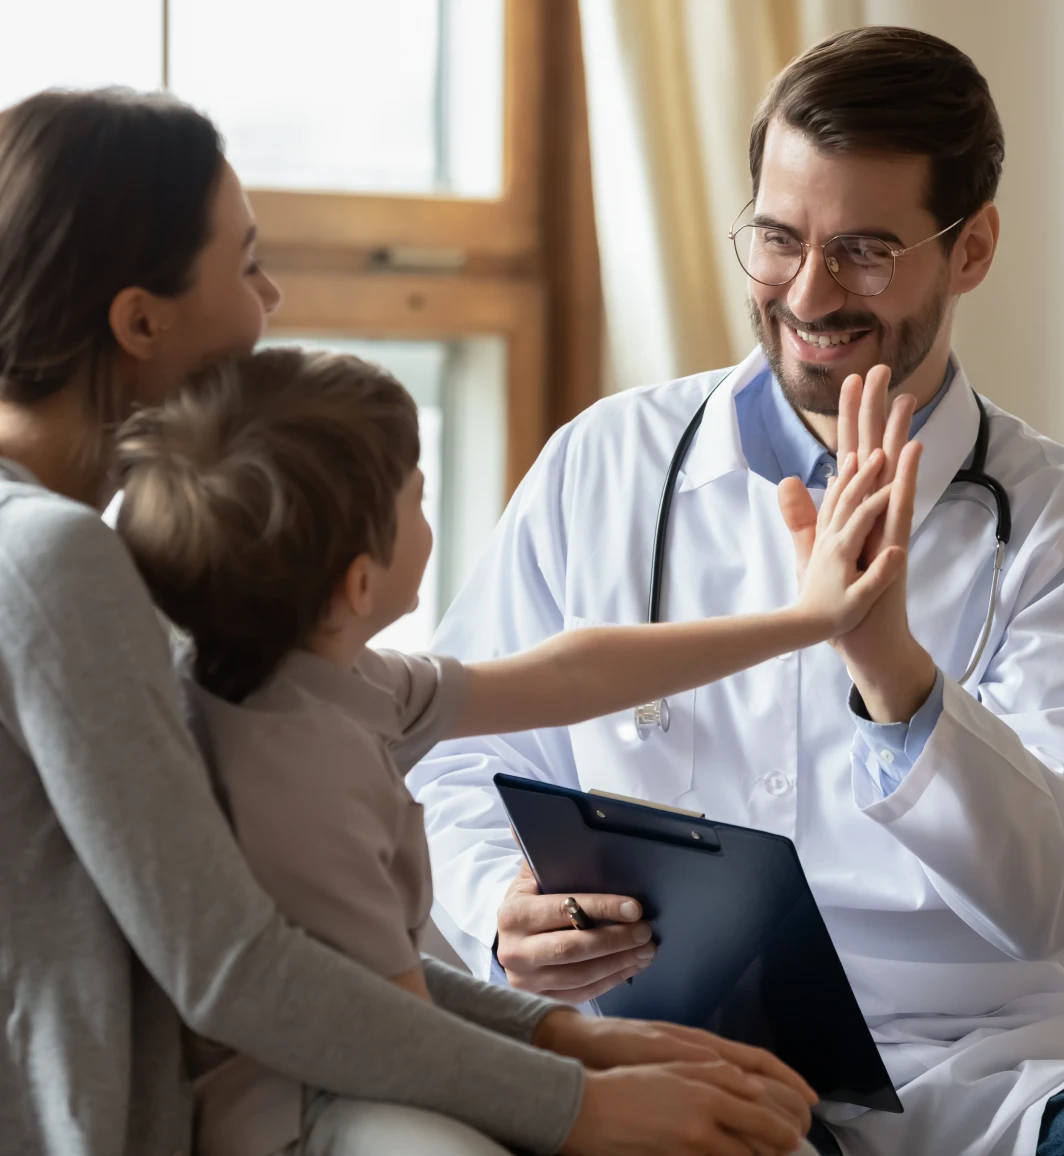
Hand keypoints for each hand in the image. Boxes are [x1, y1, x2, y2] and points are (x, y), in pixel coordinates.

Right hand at [496, 862, 655, 1000]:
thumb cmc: (527, 903)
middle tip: (646, 930)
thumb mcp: (528, 878)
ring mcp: (527, 981)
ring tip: (647, 949)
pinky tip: (632, 965)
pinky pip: (582, 993)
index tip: (635, 907)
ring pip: (581, 975)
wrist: (507, 941)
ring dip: (619, 962)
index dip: (601, 908)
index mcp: (513, 914)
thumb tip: (525, 823)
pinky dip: (611, 979)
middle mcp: (515, 951)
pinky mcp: (540, 999)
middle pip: (573, 948)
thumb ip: (538, 855)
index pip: (563, 909)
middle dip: (616, 940)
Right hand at [561, 1063, 807, 1155]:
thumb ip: (717, 1075)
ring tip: (760, 1155)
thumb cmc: (633, 1081)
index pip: (759, 1117)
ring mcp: (690, 1150)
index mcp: (707, 1094)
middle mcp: (704, 1125)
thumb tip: (755, 1088)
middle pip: (754, 1147)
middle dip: (773, 1152)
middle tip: (784, 1151)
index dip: (781, 1131)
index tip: (794, 1137)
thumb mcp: (676, 1066)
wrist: (592, 1110)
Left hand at [779, 365, 935, 721]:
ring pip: (893, 469)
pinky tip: (912, 448)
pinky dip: (907, 476)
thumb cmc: (841, 601)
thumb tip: (790, 480)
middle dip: (873, 411)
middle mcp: (874, 512)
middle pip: (873, 451)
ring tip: (904, 394)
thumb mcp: (815, 550)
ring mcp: (886, 527)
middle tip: (879, 368)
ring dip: (897, 431)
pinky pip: (901, 505)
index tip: (849, 382)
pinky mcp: (894, 545)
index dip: (848, 421)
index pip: (850, 455)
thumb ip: (802, 516)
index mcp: (853, 511)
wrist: (864, 640)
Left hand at [795, 446, 904, 635]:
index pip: (864, 515)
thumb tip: (898, 551)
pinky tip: (834, 483)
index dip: (882, 495)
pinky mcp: (821, 545)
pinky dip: (833, 493)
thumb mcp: (861, 600)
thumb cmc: (835, 617)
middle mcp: (832, 539)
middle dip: (863, 474)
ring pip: (835, 501)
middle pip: (847, 499)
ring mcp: (825, 540)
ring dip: (846, 477)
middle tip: (877, 451)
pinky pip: (827, 512)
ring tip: (856, 455)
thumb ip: (879, 576)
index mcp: (843, 550)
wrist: (805, 625)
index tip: (899, 476)